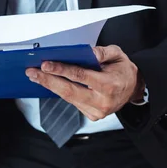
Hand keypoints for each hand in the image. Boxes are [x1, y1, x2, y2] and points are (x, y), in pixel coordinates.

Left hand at [26, 45, 145, 120]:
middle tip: (32, 72)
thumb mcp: (117, 55)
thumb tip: (87, 52)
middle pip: (69, 91)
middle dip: (48, 81)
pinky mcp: (92, 115)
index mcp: (109, 84)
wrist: (134, 89)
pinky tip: (51, 84)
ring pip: (68, 98)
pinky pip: (72, 102)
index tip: (45, 65)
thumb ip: (102, 52)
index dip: (61, 70)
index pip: (80, 76)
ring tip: (36, 76)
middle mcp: (102, 100)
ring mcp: (97, 111)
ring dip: (50, 86)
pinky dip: (61, 92)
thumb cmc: (123, 70)